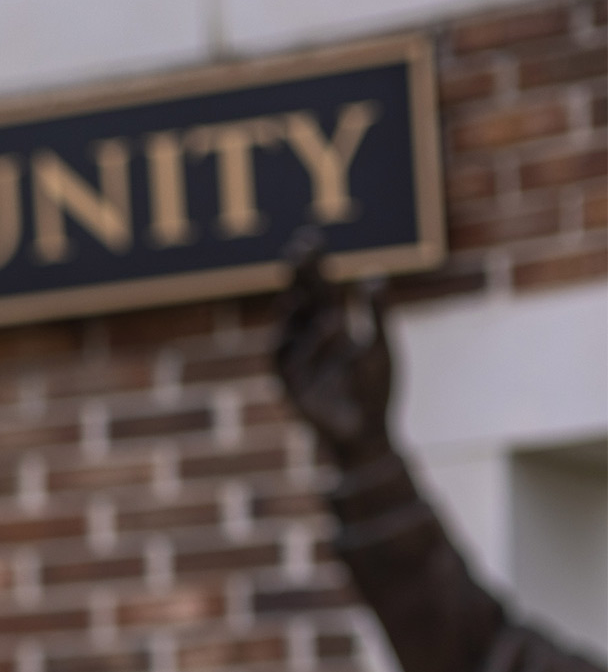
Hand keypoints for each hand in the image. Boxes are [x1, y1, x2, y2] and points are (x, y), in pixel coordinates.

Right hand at [274, 227, 391, 464]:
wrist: (366, 433)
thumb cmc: (374, 390)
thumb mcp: (382, 346)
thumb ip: (378, 312)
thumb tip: (373, 274)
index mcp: (328, 326)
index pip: (317, 288)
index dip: (312, 265)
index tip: (309, 238)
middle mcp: (306, 341)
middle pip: (298, 301)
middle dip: (298, 277)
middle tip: (298, 249)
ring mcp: (296, 364)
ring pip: (289, 328)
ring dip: (297, 306)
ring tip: (309, 287)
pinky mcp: (292, 387)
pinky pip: (293, 361)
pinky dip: (308, 343)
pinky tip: (328, 323)